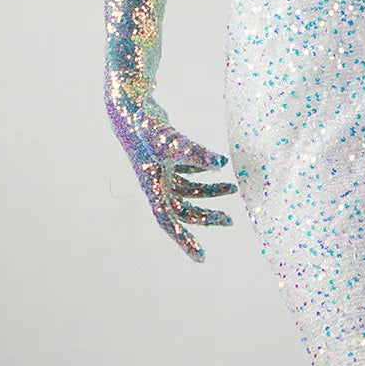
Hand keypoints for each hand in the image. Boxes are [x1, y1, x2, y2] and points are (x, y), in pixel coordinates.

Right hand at [127, 106, 237, 261]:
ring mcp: (161, 170)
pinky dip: (200, 174)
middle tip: (229, 221)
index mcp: (153, 188)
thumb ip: (199, 154)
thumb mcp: (174, 143)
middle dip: (206, 216)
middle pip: (183, 209)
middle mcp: (156, 183)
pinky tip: (215, 169)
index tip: (201, 257)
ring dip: (209, 192)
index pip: (169, 221)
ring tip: (233, 189)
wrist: (132, 108)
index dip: (184, 240)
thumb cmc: (147, 128)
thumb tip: (222, 164)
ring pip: (188, 191)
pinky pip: (185, 173)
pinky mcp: (165, 157)